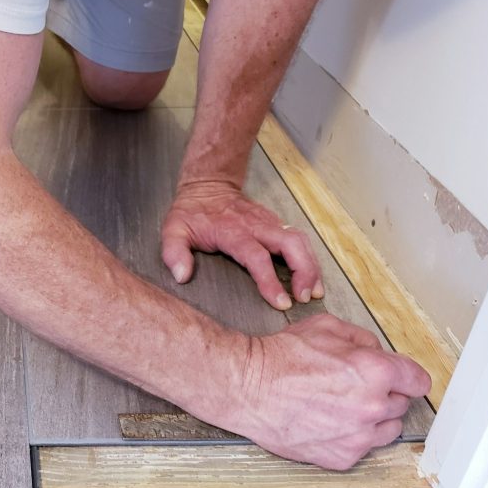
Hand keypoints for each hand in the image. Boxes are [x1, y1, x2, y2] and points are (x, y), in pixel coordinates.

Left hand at [161, 180, 322, 309]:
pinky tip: (311, 278)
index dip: (270, 280)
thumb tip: (181, 276)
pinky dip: (308, 259)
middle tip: (306, 297)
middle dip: (304, 271)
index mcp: (232, 231)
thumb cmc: (192, 212)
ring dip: (311, 266)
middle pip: (291, 244)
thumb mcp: (173, 230)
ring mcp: (269, 224)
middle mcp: (256, 226)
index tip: (280, 302)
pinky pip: (298, 240)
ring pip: (300, 241)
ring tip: (314, 291)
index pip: (256, 256)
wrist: (208, 186)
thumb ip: (174, 252)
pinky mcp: (276, 224)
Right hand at [227, 314, 430, 469]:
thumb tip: (375, 352)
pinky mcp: (341, 457)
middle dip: (384, 393)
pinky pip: (362, 448)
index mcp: (375, 371)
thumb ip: (362, 338)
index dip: (406, 376)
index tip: (400, 379)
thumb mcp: (325, 327)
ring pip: (388, 430)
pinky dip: (351, 437)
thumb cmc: (280, 358)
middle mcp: (372, 406)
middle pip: (402, 405)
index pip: (419, 380)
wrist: (248, 387)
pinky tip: (330, 422)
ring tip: (345, 407)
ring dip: (374, 418)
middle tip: (355, 386)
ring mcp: (358, 436)